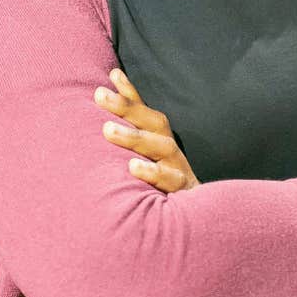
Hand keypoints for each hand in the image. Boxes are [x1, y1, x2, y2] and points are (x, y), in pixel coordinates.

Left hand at [94, 68, 199, 191]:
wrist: (196, 222)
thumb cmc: (162, 186)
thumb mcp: (146, 162)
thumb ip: (128, 141)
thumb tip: (102, 115)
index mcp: (160, 140)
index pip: (144, 112)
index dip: (129, 93)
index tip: (112, 74)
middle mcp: (170, 149)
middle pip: (152, 122)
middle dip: (126, 107)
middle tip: (99, 94)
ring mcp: (178, 168)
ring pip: (161, 147)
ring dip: (134, 137)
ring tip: (107, 130)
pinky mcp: (183, 191)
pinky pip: (171, 180)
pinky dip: (153, 172)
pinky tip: (133, 168)